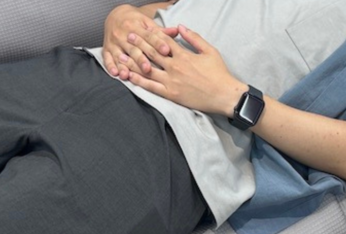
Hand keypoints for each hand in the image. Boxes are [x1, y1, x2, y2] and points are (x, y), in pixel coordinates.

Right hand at [103, 5, 178, 79]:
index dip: (157, 44)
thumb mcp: (146, 22)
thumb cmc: (134, 21)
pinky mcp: (106, 49)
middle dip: (141, 59)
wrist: (114, 16)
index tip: (166, 51)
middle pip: (134, 49)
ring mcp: (114, 43)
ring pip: (120, 56)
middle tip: (148, 69)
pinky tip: (115, 73)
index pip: (148, 36)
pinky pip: (107, 59)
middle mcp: (123, 35)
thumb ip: (159, 31)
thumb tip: (176, 32)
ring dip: (124, 66)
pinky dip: (110, 66)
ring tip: (128, 74)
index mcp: (135, 26)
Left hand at [126, 25, 247, 115]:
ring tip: (121, 55)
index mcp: (183, 55)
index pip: (163, 41)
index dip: (151, 33)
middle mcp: (174, 67)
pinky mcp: (171, 94)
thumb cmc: (219, 73)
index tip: (141, 27)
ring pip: (147, 69)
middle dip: (138, 43)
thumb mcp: (209, 50)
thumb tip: (180, 27)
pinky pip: (151, 87)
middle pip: (152, 52)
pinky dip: (139, 81)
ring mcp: (171, 81)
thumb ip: (193, 38)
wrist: (224, 95)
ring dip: (133, 62)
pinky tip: (129, 76)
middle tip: (127, 36)